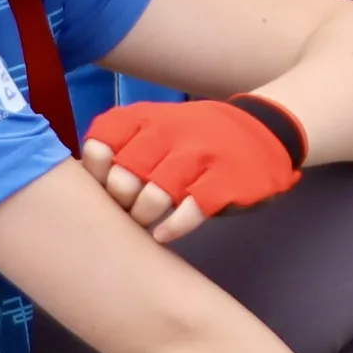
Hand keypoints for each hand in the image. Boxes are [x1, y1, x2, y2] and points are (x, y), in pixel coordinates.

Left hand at [79, 94, 305, 241]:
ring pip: (153, 196)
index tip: (102, 184)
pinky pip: (190, 211)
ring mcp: (200, 157)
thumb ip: (127, 144)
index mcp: (150, 118)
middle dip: (119, 201)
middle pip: (123, 176)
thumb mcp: (163, 125)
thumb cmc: (202, 137)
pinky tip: (164, 234)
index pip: (102, 140)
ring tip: (145, 224)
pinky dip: (173, 227)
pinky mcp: (225, 182)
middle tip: (125, 211)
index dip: (94, 170)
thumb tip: (84, 182)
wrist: (267, 131)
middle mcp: (172, 133)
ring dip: (143, 217)